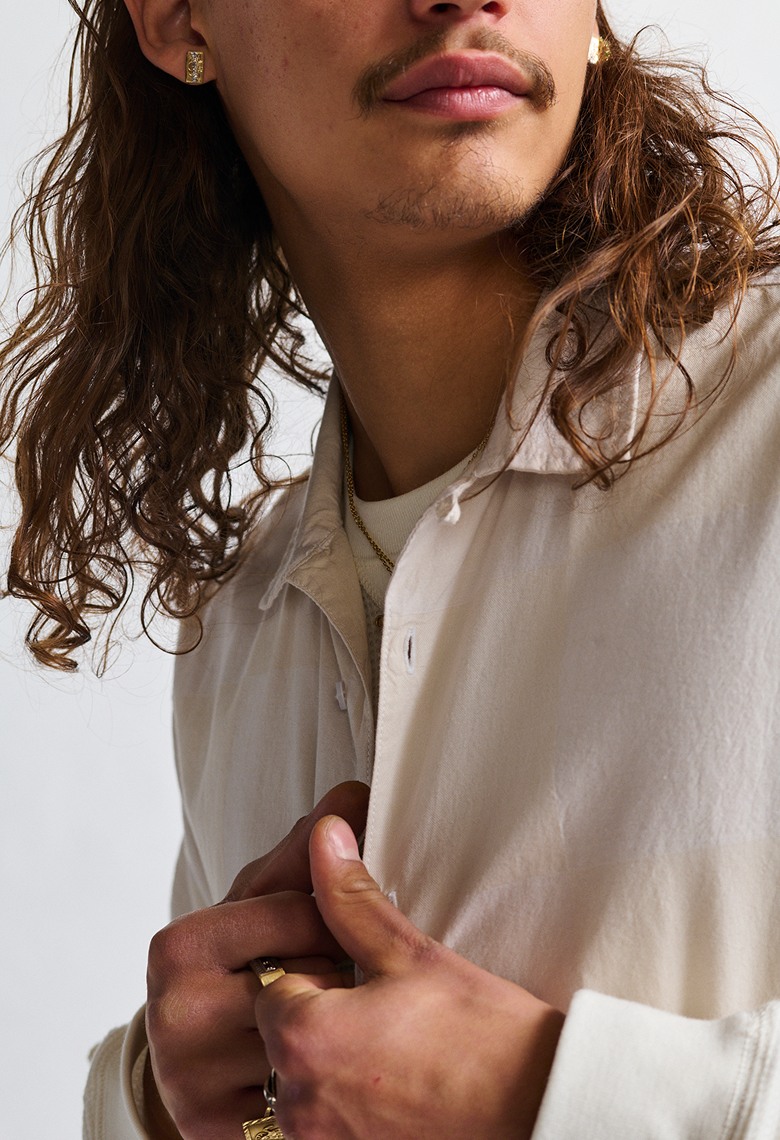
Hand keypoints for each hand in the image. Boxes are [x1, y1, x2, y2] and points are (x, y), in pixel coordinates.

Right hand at [143, 782, 369, 1139]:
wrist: (200, 1054)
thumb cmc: (238, 961)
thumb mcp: (261, 901)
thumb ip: (305, 851)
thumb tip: (353, 794)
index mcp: (178, 946)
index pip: (296, 915)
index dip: (331, 921)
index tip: (334, 929)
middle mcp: (173, 1015)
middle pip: (305, 981)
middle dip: (331, 978)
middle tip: (328, 978)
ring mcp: (191, 1081)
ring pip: (309, 1041)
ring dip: (333, 1031)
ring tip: (328, 1018)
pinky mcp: (214, 1130)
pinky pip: (300, 1097)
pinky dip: (322, 1081)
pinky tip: (320, 1065)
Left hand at [255, 816, 564, 1139]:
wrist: (540, 1116)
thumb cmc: (485, 1042)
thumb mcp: (412, 956)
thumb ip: (352, 898)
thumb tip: (326, 840)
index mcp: (304, 1038)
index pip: (275, 986)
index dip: (322, 975)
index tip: (364, 979)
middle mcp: (298, 1103)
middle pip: (284, 1040)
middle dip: (326, 1022)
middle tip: (389, 1016)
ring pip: (303, 1088)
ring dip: (336, 1069)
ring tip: (398, 1054)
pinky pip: (327, 1128)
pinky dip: (352, 1110)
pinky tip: (399, 1092)